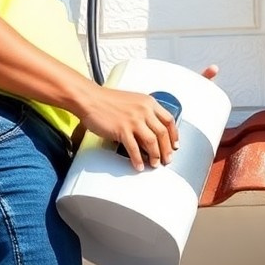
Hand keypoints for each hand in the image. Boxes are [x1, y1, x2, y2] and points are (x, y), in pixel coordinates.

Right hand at [73, 64, 220, 170]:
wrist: (90, 98)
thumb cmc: (107, 100)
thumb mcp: (132, 101)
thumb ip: (144, 112)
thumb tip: (151, 131)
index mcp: (148, 102)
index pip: (169, 120)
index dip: (174, 135)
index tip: (175, 145)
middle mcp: (144, 110)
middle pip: (162, 133)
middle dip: (167, 149)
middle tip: (167, 160)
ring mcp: (133, 120)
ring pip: (152, 142)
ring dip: (155, 156)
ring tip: (154, 165)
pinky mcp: (122, 130)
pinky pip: (134, 149)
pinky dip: (138, 160)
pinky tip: (139, 166)